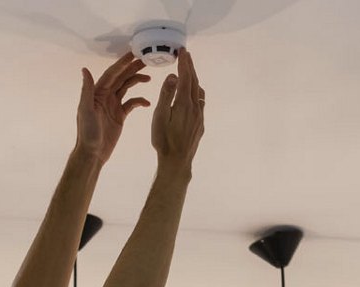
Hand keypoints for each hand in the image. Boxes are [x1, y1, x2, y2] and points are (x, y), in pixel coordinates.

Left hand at [76, 52, 150, 164]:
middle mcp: (106, 96)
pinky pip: (131, 104)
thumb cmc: (87, 133)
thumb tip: (85, 69)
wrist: (92, 153)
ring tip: (150, 78)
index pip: (112, 73)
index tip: (134, 53)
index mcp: (98, 92)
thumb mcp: (85, 110)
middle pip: (121, 77)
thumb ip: (87, 89)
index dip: (122, 63)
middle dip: (133, 68)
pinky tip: (148, 102)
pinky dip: (140, 101)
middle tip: (147, 60)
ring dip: (137, 81)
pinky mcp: (120, 116)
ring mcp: (113, 105)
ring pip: (127, 88)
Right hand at [150, 49, 204, 170]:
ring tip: (189, 73)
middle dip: (190, 68)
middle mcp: (195, 108)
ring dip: (194, 80)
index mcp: (184, 104)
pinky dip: (196, 93)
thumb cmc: (164, 140)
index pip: (186, 78)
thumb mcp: (160, 117)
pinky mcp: (200, 124)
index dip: (185, 64)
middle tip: (186, 56)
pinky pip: (200, 103)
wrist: (177, 162)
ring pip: (199, 93)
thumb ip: (166, 96)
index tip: (183, 52)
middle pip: (194, 82)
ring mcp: (199, 116)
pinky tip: (192, 95)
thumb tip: (172, 77)